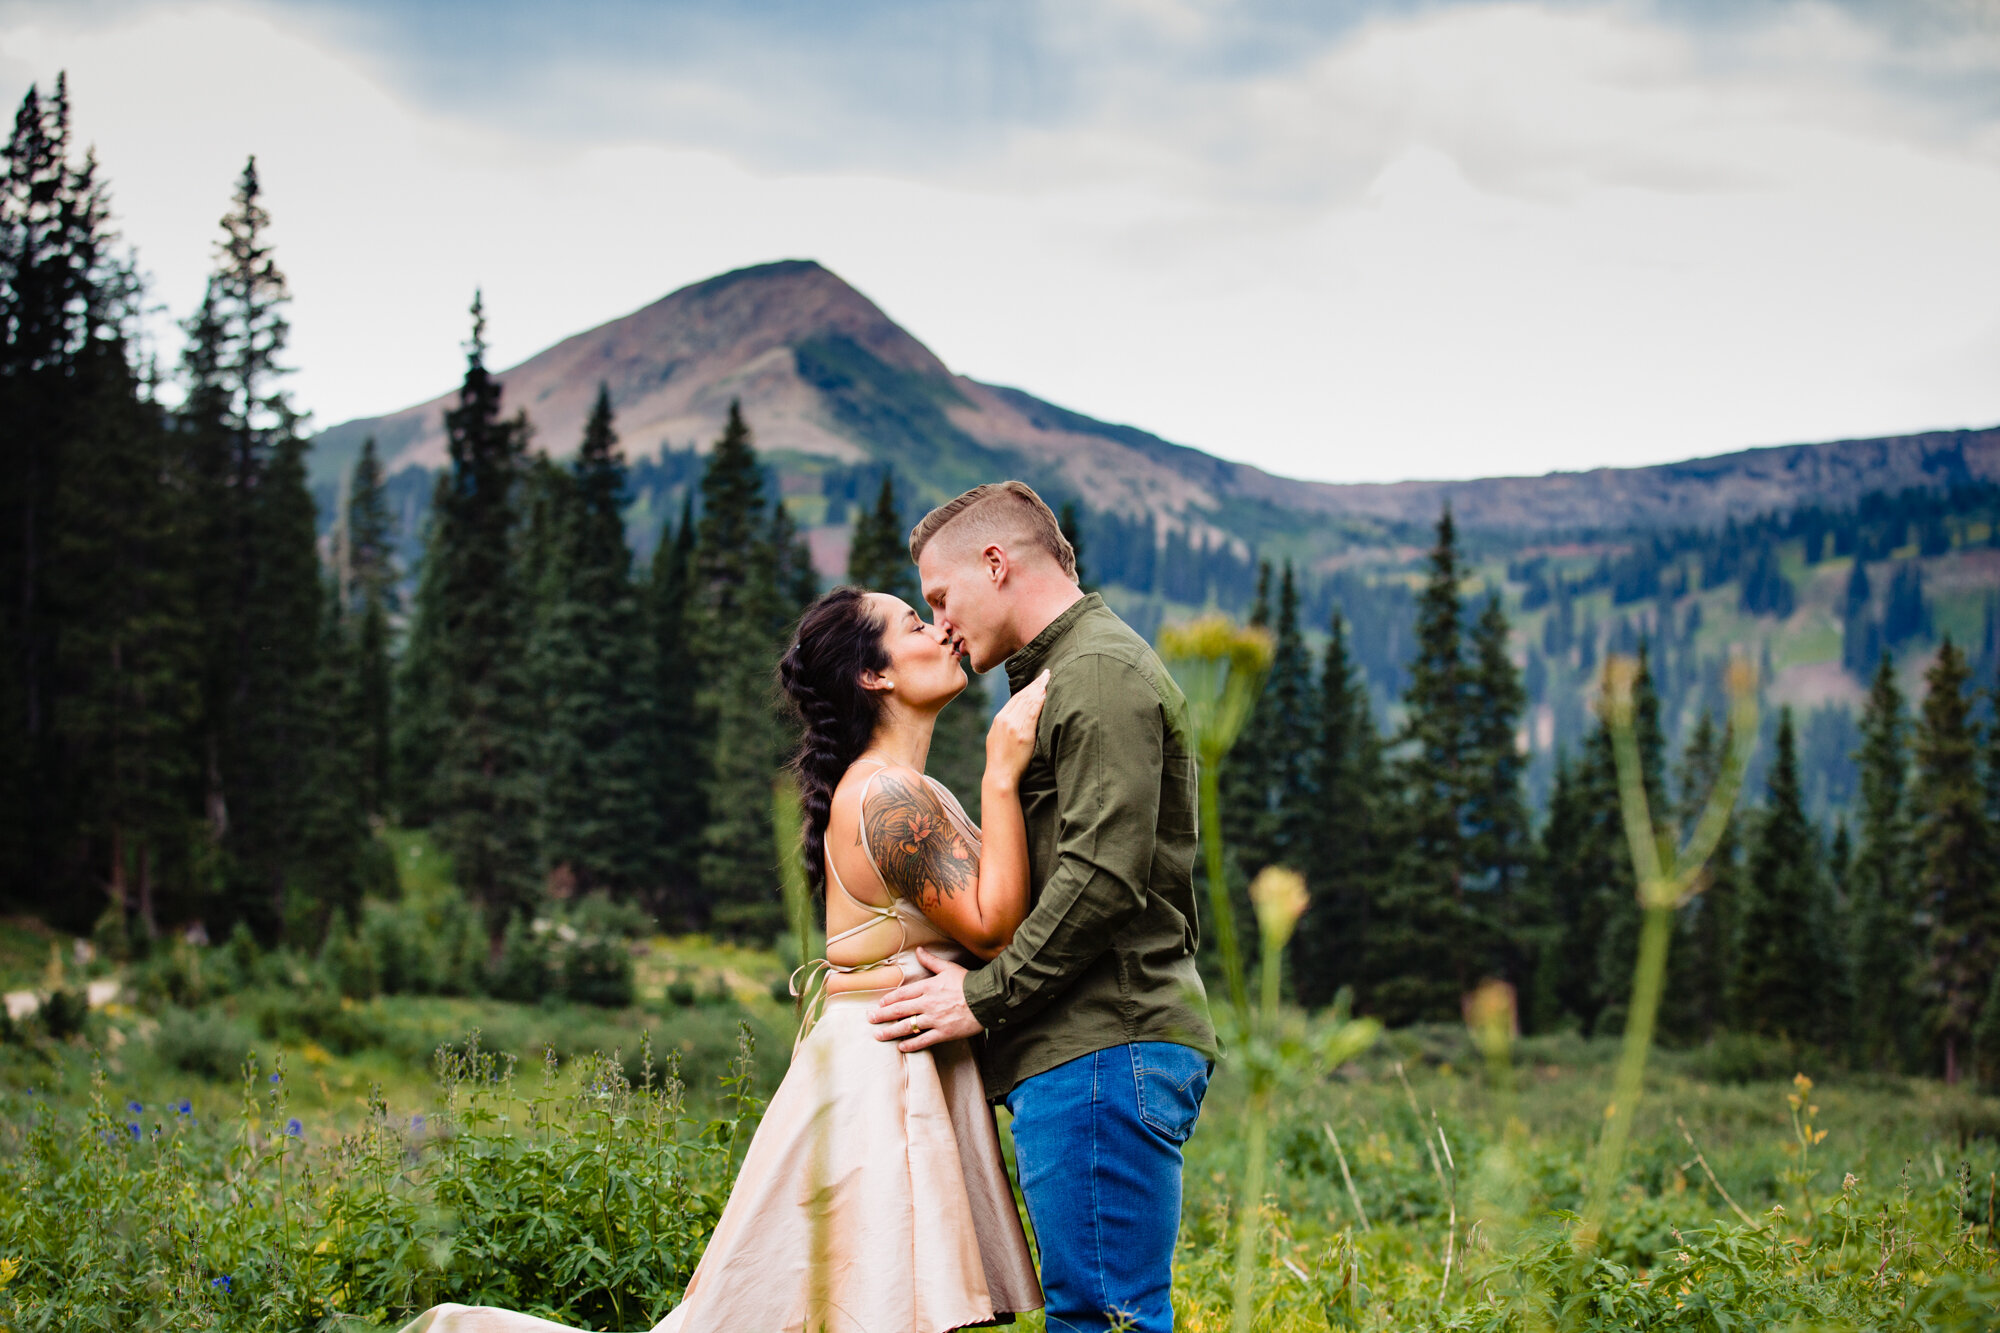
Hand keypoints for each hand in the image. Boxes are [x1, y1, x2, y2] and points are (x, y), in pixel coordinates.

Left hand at [867, 948, 981, 1051]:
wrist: (986, 999)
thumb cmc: (968, 982)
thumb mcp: (948, 968)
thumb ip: (931, 961)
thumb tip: (919, 951)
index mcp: (928, 987)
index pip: (902, 994)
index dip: (889, 1000)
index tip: (879, 1004)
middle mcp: (928, 1004)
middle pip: (900, 1010)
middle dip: (882, 1015)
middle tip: (870, 1019)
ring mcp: (934, 1019)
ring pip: (907, 1027)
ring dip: (891, 1031)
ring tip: (879, 1035)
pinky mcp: (943, 1032)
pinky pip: (923, 1040)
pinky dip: (911, 1044)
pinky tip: (901, 1046)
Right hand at [985, 668, 1049, 786]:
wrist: (1000, 776)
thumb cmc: (1002, 762)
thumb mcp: (998, 739)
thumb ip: (1007, 727)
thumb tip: (1018, 720)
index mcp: (999, 719)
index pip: (1015, 698)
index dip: (1027, 688)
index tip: (1037, 681)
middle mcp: (1005, 719)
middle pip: (1022, 696)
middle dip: (1035, 684)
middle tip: (1046, 673)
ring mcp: (1013, 726)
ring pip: (1027, 702)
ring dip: (1039, 689)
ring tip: (1048, 679)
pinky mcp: (1022, 734)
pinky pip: (1032, 713)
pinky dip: (1039, 701)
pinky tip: (1045, 693)